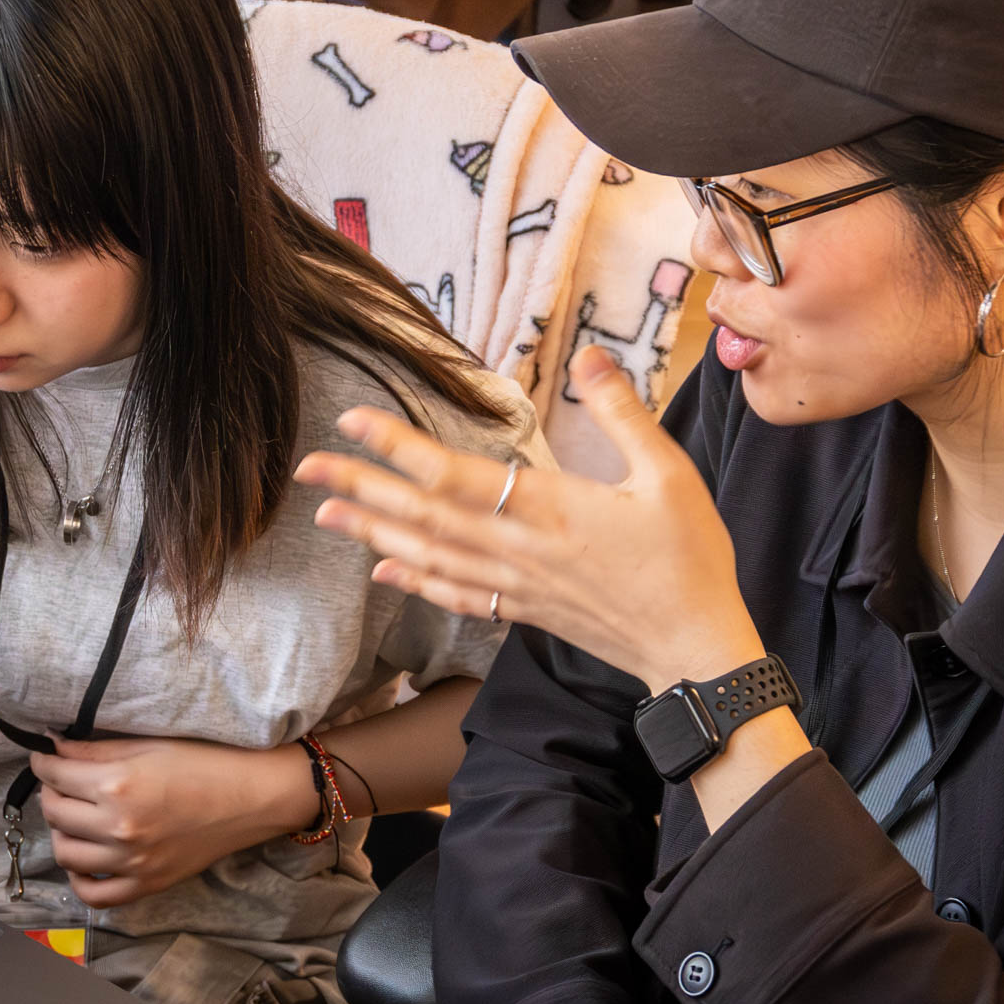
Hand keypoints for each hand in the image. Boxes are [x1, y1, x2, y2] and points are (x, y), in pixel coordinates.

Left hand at [30, 736, 318, 908]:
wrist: (252, 797)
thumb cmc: (207, 762)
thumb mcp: (149, 745)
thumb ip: (96, 749)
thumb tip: (52, 744)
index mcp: (118, 785)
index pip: (56, 775)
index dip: (42, 763)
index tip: (43, 758)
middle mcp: (118, 827)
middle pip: (55, 813)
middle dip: (51, 792)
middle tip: (62, 782)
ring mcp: (132, 862)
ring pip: (66, 854)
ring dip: (61, 831)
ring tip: (74, 816)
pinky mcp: (147, 884)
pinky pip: (94, 895)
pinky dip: (79, 878)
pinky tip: (83, 858)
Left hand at [294, 345, 762, 693]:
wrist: (696, 649)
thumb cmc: (688, 558)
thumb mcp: (669, 474)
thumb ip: (622, 412)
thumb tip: (587, 354)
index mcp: (549, 509)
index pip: (454, 474)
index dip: (398, 446)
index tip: (352, 421)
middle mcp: (519, 549)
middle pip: (423, 515)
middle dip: (362, 489)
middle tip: (307, 470)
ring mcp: (516, 586)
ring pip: (429, 556)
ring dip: (374, 532)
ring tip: (328, 514)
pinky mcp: (523, 612)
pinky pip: (456, 595)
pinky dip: (415, 581)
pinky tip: (384, 569)